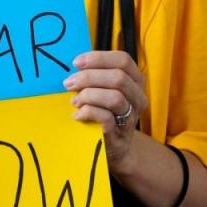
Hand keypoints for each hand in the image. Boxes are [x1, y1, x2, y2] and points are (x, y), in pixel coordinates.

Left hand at [64, 51, 147, 170]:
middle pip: (118, 77)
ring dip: (88, 95)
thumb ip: (96, 75)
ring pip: (115, 97)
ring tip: (74, 101)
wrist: (113, 148)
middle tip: (69, 83)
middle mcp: (138, 97)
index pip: (123, 60)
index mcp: (135, 81)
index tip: (76, 62)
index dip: (99, 58)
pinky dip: (88, 112)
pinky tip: (78, 115)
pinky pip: (106, 118)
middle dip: (89, 77)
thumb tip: (75, 64)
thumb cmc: (104, 112)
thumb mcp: (104, 90)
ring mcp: (131, 117)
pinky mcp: (120, 135)